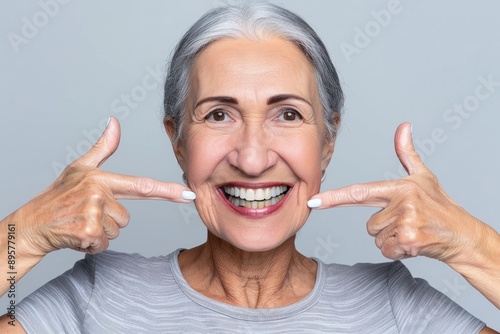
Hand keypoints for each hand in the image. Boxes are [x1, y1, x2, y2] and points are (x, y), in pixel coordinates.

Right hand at [13, 117, 194, 256]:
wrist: (30, 225)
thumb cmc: (58, 196)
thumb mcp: (80, 168)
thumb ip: (102, 148)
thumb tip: (114, 122)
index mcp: (102, 178)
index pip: (142, 185)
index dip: (168, 190)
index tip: (189, 194)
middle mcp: (99, 193)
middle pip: (125, 218)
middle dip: (108, 221)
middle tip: (85, 215)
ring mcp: (93, 212)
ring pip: (115, 231)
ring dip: (99, 234)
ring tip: (79, 223)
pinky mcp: (87, 231)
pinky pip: (103, 244)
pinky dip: (91, 245)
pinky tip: (76, 235)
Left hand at [308, 122, 485, 263]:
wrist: (462, 235)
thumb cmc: (440, 205)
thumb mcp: (423, 177)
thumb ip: (407, 153)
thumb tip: (403, 126)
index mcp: (399, 188)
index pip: (359, 192)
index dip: (333, 197)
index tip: (313, 201)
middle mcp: (402, 203)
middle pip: (369, 224)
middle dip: (384, 228)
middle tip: (407, 222)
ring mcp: (406, 222)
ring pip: (377, 239)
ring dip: (392, 240)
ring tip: (412, 232)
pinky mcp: (410, 241)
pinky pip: (386, 250)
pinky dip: (398, 252)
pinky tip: (414, 244)